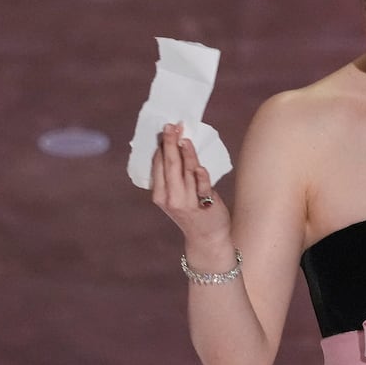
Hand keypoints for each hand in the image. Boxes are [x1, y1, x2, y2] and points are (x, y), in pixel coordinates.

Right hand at [151, 122, 229, 241]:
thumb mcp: (176, 195)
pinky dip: (201, 176)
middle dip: (170, 144)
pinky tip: (199, 167)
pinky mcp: (204, 205)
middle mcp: (170, 199)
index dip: (161, 146)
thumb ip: (174, 176)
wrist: (207, 238)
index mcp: (159, 195)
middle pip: (170, 166)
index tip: (165, 129)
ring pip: (186, 172)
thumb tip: (176, 145)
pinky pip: (202, 187)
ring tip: (184, 138)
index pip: (158, 165)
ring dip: (186, 154)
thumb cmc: (192, 211)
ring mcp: (187, 202)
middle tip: (172, 126)